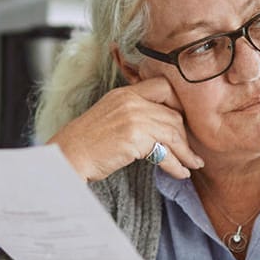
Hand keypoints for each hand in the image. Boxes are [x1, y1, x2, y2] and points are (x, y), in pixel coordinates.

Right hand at [49, 76, 205, 180]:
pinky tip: (180, 173)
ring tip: (192, 165)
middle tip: (192, 152)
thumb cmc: (85, 143)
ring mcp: (132, 117)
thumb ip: (132, 113)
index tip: (183, 122)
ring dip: (186, 153)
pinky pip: (165, 151)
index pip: (163, 86)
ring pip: (173, 132)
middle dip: (186, 136)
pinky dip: (176, 164)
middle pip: (172, 113)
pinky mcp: (133, 137)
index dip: (178, 103)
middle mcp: (130, 101)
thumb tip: (159, 126)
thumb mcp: (109, 116)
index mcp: (124, 93)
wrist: (66, 157)